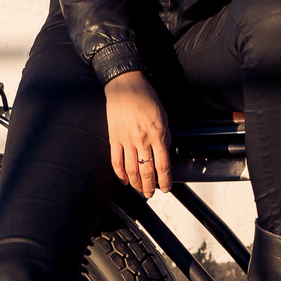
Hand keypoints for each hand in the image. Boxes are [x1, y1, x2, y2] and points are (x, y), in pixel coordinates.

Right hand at [104, 71, 170, 195]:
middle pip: (147, 171)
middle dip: (150, 186)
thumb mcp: (163, 116)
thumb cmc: (146, 98)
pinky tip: (124, 181)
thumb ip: (165, 136)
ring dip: (136, 184)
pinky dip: (120, 174)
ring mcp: (127, 140)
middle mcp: (142, 140)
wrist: (125, 86)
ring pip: (131, 170)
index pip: (163, 165)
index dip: (165, 180)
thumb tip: (165, 152)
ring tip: (139, 191)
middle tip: (151, 194)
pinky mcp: (114, 138)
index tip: (166, 188)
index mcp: (158, 134)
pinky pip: (116, 161)